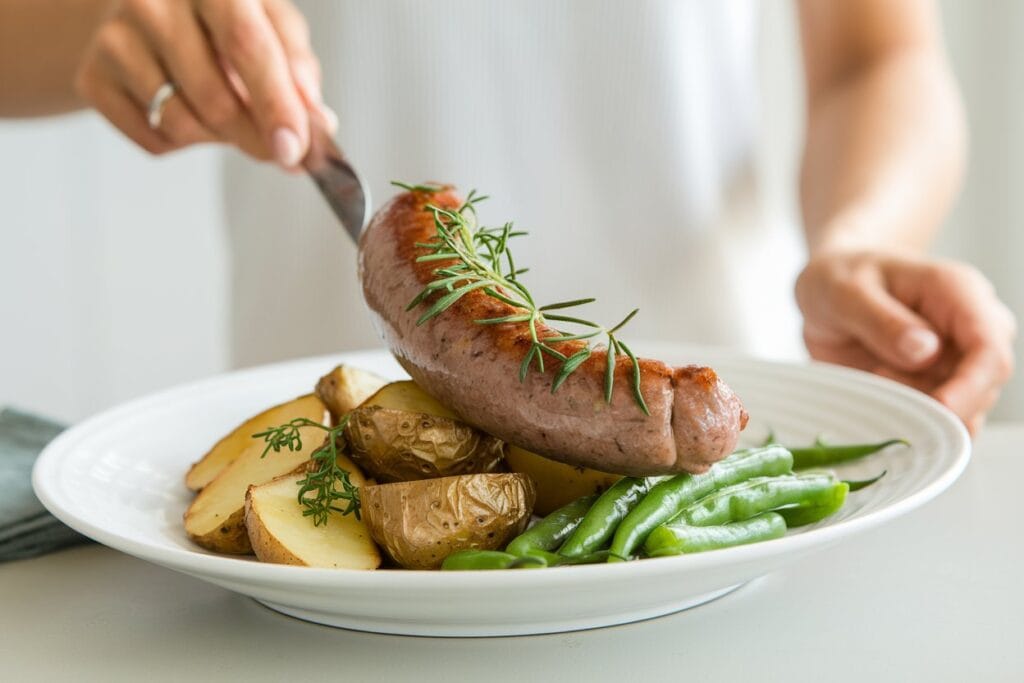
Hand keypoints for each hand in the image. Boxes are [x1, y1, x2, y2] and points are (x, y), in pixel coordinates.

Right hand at [73, 0, 333, 166]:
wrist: (152, 11)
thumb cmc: (225, 19)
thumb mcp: (273, 25)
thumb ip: (298, 70)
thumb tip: (318, 124)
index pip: (245, 44)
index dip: (275, 104)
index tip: (295, 149)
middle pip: (214, 98)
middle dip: (256, 138)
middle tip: (282, 151)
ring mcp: (114, 37)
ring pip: (182, 126)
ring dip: (219, 139)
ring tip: (226, 111)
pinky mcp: (92, 76)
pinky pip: (154, 139)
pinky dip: (184, 142)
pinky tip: (187, 109)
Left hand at [795, 249, 1015, 433]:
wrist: (828, 288)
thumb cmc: (838, 278)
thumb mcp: (844, 292)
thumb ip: (882, 320)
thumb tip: (926, 352)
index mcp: (957, 291)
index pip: (989, 346)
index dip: (971, 384)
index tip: (938, 406)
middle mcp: (968, 326)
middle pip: (985, 384)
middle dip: (937, 400)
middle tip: (878, 377)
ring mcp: (958, 357)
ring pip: (966, 407)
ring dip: (920, 409)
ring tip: (873, 375)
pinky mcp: (939, 383)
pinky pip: (943, 417)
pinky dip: (915, 420)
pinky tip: (881, 398)